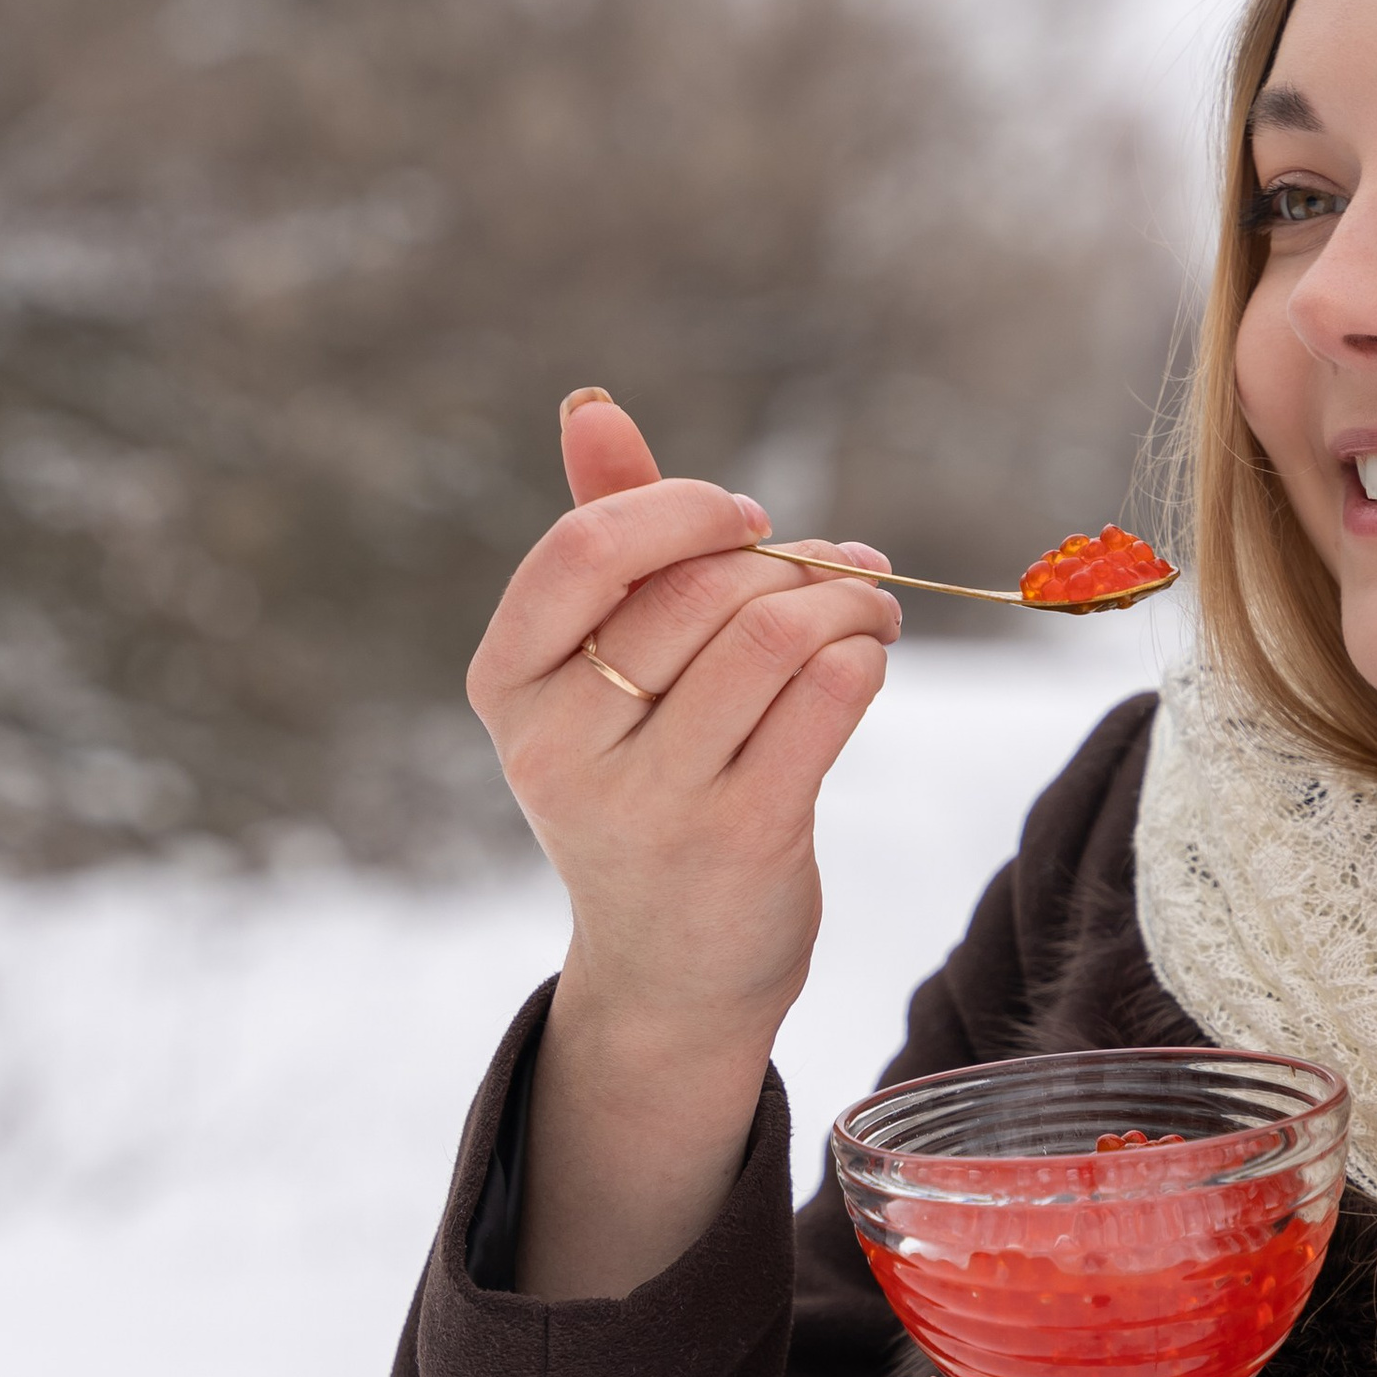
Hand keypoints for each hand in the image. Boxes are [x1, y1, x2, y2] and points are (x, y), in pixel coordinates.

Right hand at [469, 390, 900, 1297]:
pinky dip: (865, 655)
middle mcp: (561, 745)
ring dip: (846, 600)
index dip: (683, 509)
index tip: (747, 517)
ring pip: (775, 633)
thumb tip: (590, 406)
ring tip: (868, 606)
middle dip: (792, 561)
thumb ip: (600, 537)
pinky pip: (827, 695)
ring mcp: (649, 800)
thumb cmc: (641, 787)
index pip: (585, 550)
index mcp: (508, 684)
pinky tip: (867, 658)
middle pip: (700, 588)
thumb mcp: (594, 674)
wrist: (671, 970)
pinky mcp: (740, 837)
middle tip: (842, 569)